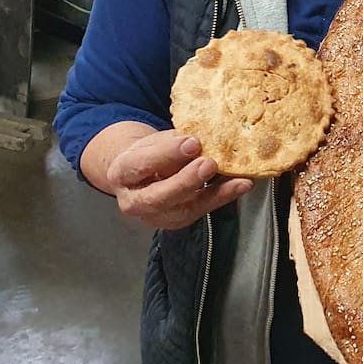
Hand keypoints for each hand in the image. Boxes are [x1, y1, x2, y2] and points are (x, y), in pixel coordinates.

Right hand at [105, 129, 252, 229]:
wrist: (139, 174)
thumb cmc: (147, 154)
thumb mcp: (152, 142)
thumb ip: (171, 143)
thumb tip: (198, 141)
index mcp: (122, 173)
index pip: (141, 164)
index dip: (167, 154)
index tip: (192, 142)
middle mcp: (133, 201)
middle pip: (158, 197)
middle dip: (186, 181)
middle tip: (209, 164)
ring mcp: (155, 216)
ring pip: (183, 210)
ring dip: (214, 195)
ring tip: (237, 182)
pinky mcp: (175, 222)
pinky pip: (200, 212)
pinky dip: (222, 198)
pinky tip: (240, 186)